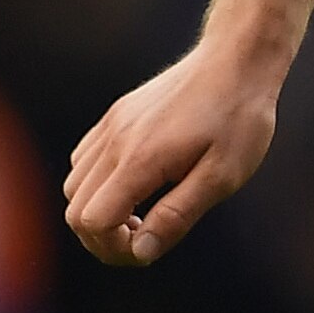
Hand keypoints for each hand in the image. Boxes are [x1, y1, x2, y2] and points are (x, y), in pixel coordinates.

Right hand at [62, 37, 285, 266]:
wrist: (237, 60)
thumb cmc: (239, 120)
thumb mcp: (221, 176)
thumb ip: (177, 216)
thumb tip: (140, 252)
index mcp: (140, 161)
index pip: (92, 221)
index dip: (113, 248)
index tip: (148, 249)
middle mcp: (114, 142)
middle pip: (75, 209)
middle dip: (103, 238)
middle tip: (145, 239)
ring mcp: (111, 126)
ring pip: (74, 185)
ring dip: (98, 211)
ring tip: (143, 214)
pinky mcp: (115, 116)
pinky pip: (84, 160)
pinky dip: (97, 184)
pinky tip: (137, 185)